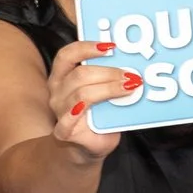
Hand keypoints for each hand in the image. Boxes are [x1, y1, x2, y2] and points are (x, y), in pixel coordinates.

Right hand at [47, 38, 131, 160]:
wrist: (87, 146)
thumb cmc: (97, 115)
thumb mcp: (102, 92)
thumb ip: (110, 79)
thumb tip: (135, 67)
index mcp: (62, 76)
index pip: (67, 55)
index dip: (87, 47)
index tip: (110, 46)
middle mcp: (57, 91)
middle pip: (80, 74)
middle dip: (109, 72)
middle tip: (131, 75)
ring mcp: (59, 111)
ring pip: (82, 94)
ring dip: (109, 89)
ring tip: (130, 88)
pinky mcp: (63, 131)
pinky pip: (71, 120)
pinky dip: (84, 113)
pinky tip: (99, 109)